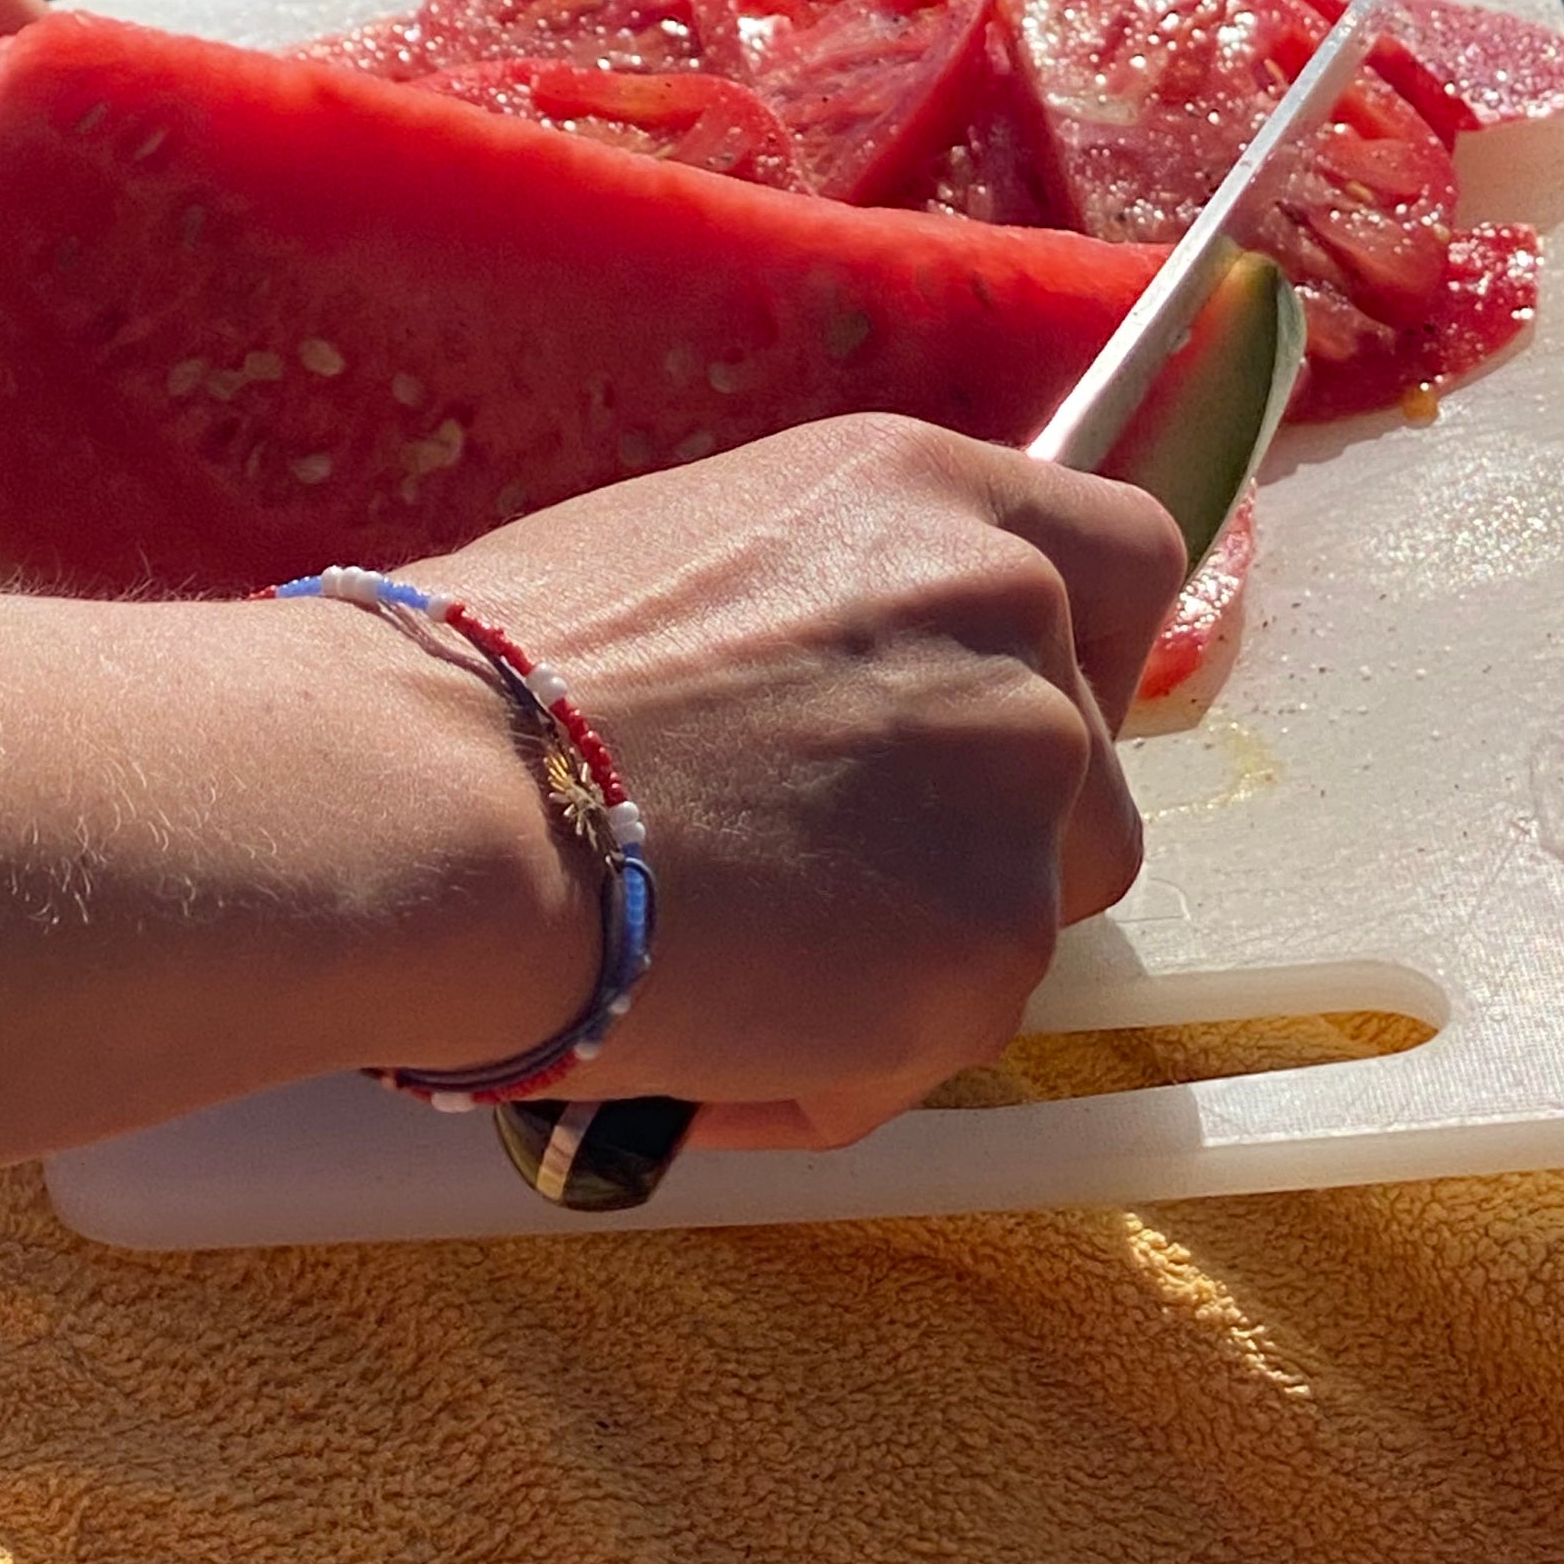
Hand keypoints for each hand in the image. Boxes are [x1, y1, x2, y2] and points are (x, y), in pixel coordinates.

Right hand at [415, 413, 1186, 1151]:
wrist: (436, 798)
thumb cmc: (490, 672)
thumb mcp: (696, 548)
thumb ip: (832, 603)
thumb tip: (830, 697)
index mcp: (934, 498)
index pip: (1127, 558)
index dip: (1076, 653)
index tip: (995, 716)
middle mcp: (1013, 622)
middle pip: (1089, 762)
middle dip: (979, 833)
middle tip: (821, 878)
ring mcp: (1018, 788)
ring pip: (1031, 910)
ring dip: (914, 952)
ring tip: (736, 970)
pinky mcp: (988, 950)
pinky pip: (939, 1039)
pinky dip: (839, 1065)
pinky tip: (704, 1040)